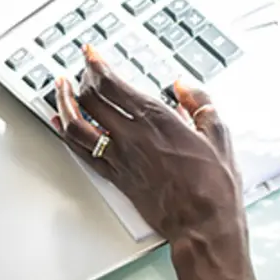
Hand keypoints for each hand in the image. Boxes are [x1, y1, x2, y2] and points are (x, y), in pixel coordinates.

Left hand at [51, 47, 244, 246]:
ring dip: (64, 104)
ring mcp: (120, 158)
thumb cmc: (215, 186)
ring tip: (60, 91)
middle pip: (90, 99)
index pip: (113, 84)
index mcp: (156, 120)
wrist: (203, 225)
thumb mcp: (219, 134)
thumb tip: (185, 86)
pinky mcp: (117, 178)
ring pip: (77, 125)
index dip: (96, 65)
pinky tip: (61, 126)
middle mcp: (132, 136)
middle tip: (80, 70)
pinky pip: (81, 152)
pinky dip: (66, 135)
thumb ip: (200, 103)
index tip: (91, 54)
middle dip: (80, 79)